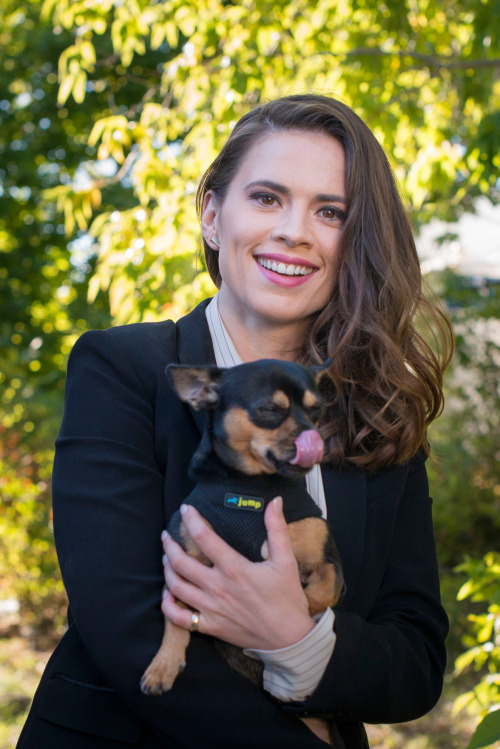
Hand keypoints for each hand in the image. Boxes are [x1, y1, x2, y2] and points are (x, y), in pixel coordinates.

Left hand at [161, 497, 314, 650]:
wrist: (289, 639)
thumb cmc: (287, 598)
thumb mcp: (286, 560)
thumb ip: (277, 529)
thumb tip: (275, 501)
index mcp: (234, 568)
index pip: (204, 538)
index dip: (191, 520)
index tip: (185, 509)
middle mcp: (218, 588)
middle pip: (182, 562)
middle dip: (169, 546)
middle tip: (166, 535)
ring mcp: (211, 609)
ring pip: (176, 587)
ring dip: (167, 570)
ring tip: (166, 559)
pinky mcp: (210, 626)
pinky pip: (179, 618)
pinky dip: (168, 605)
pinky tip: (168, 594)